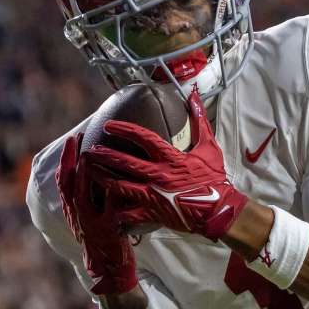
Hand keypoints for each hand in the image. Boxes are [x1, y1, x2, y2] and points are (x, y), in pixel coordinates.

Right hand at [57, 131, 138, 295]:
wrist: (111, 273)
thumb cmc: (105, 242)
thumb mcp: (92, 221)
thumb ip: (89, 201)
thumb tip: (92, 176)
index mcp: (74, 212)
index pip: (64, 181)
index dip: (66, 159)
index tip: (72, 139)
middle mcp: (78, 217)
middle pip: (69, 183)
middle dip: (70, 159)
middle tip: (76, 137)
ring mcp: (92, 224)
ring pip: (82, 195)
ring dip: (84, 173)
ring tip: (90, 152)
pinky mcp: (109, 232)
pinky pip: (109, 209)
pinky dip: (110, 193)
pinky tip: (116, 177)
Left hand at [82, 88, 247, 241]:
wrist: (220, 210)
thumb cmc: (214, 178)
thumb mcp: (209, 146)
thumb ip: (199, 120)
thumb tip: (195, 95)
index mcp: (171, 158)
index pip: (143, 138)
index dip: (124, 130)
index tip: (109, 126)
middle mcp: (159, 175)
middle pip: (125, 162)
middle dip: (105, 155)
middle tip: (90, 149)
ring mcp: (155, 195)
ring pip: (121, 186)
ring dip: (103, 178)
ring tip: (89, 172)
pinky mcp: (154, 213)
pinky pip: (131, 212)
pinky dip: (117, 211)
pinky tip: (104, 207)